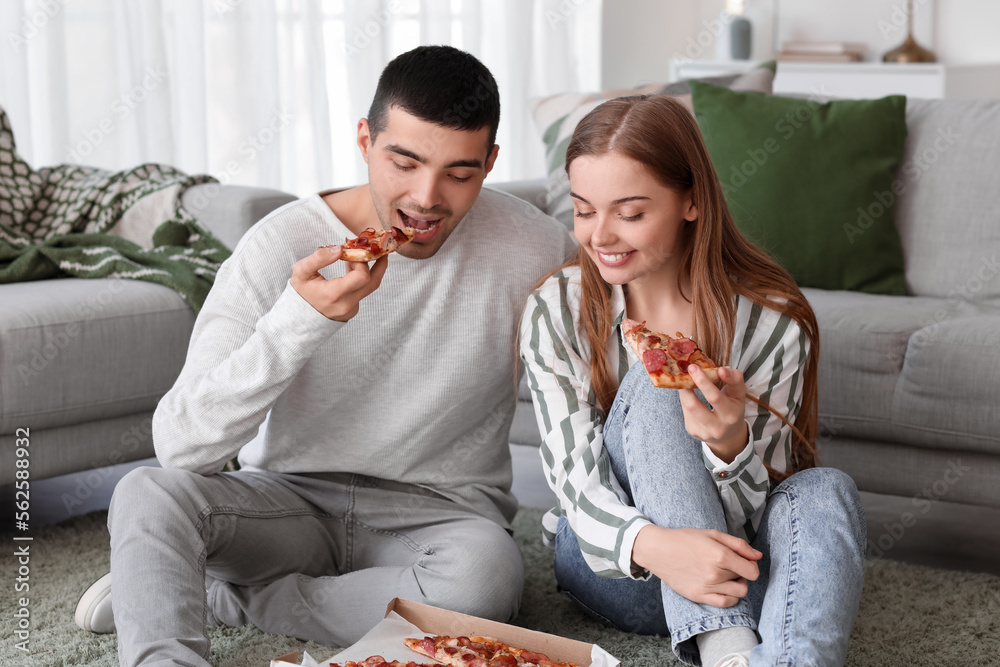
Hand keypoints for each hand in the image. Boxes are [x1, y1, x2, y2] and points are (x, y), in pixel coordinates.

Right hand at [290, 246, 387, 320]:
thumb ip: (319, 258)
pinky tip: (351, 268)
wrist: (299, 317)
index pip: (362, 277)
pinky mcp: (353, 310)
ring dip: (367, 269)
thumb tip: (339, 249)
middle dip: (376, 263)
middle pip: (373, 282)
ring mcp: (352, 309)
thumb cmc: (300, 292)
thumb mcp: (302, 271)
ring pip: (369, 287)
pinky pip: (362, 292)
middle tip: (375, 248)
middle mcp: (347, 304)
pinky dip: (360, 279)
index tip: (353, 252)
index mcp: (334, 294)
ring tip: (362, 255)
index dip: (362, 262)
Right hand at [632, 524, 760, 606]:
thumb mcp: (712, 534)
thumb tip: (758, 556)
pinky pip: (725, 603)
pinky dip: (731, 598)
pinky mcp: (698, 596)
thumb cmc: (685, 539)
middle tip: (730, 565)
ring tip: (726, 576)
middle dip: (741, 572)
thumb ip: (738, 544)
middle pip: (745, 580)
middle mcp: (715, 573)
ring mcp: (707, 587)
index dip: (752, 566)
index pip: (752, 571)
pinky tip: (724, 588)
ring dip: (737, 585)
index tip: (745, 562)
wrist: (658, 550)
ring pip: (739, 594)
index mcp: (720, 555)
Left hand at [680, 365, 748, 462]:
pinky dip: (686, 399)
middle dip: (687, 385)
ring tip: (686, 379)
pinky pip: (685, 411)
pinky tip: (690, 394)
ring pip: (687, 406)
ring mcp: (702, 431)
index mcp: (731, 416)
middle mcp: (716, 427)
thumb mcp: (739, 394)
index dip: (704, 382)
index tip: (695, 367)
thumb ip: (734, 379)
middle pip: (694, 405)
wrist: (729, 435)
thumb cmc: (733, 408)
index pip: (714, 398)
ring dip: (684, 390)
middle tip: (685, 369)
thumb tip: (721, 369)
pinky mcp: (693, 431)